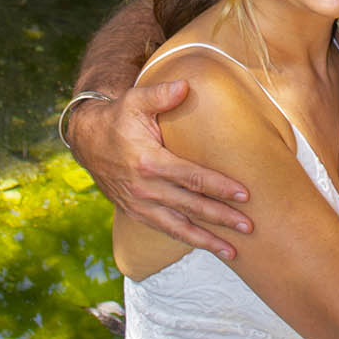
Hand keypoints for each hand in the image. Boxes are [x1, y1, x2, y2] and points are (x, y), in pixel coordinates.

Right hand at [66, 78, 252, 257]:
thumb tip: (184, 86)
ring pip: (179, 227)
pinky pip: (165, 230)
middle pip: (190, 206)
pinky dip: (187, 240)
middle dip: (221, 218)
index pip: (191, 177)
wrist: (88, 140)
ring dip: (207, 240)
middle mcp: (144, 188)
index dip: (219, 187)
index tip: (244, 194)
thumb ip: (160, 94)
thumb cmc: (118, 118)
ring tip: (233, 252)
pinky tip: (207, 246)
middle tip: (250, 226)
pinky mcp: (137, 212)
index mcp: (148, 162)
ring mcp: (139, 204)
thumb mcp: (135, 100)